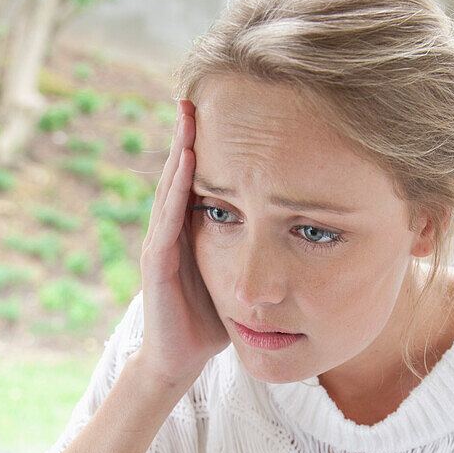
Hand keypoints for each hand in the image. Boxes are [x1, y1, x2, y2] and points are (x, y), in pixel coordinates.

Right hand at [138, 99, 229, 387]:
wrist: (179, 360)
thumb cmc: (210, 320)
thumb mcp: (237, 275)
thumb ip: (254, 251)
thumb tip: (296, 230)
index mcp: (192, 231)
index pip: (199, 180)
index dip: (209, 146)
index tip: (227, 111)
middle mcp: (172, 231)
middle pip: (180, 173)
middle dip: (189, 134)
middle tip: (199, 92)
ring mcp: (160, 244)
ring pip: (170, 188)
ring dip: (179, 150)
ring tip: (188, 114)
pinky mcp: (156, 263)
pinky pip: (167, 219)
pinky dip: (177, 188)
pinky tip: (186, 161)